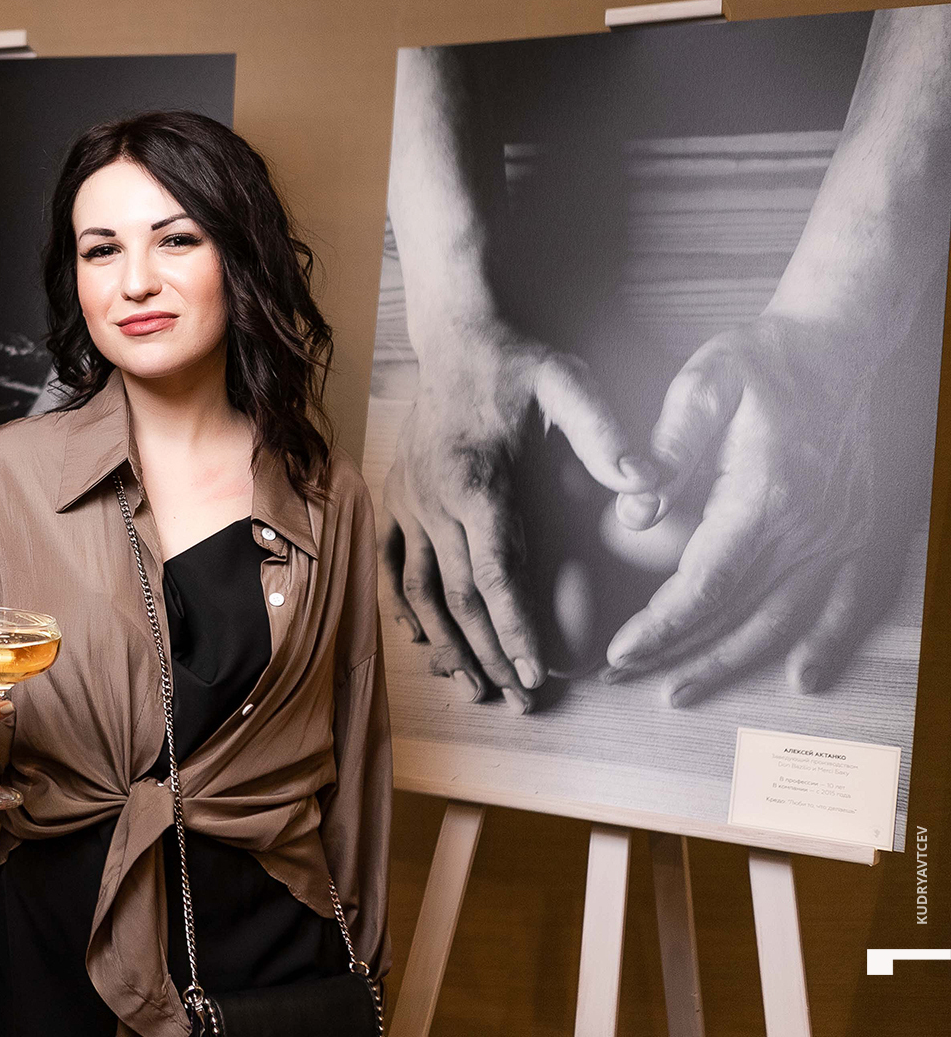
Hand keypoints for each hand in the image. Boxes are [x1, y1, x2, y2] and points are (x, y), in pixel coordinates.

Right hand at [382, 317, 658, 709]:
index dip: (515, 632)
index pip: (497, 577)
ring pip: (420, 592)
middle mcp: (434, 501)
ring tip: (472, 687)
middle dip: (489, 654)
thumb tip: (647, 484)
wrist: (454, 335)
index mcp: (478, 484)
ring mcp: (407, 501)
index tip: (536, 676)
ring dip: (446, 644)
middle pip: (459, 598)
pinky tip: (424, 641)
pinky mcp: (393, 497)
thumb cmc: (518, 361)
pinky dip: (404, 608)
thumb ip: (604, 435)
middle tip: (517, 701)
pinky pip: (391, 565)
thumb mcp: (569, 384)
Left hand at [605, 315, 876, 703]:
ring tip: (678, 690)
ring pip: (783, 619)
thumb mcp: (706, 384)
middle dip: (677, 652)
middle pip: (737, 611)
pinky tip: (801, 679)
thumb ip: (669, 446)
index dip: (662, 624)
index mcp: (765, 492)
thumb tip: (635, 510)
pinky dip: (828, 644)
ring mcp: (838, 533)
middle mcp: (809, 525)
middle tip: (621, 677)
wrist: (835, 345)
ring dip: (730, 661)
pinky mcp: (855, 532)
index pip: (706, 580)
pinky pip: (849, 601)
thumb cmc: (762, 363)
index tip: (620, 651)